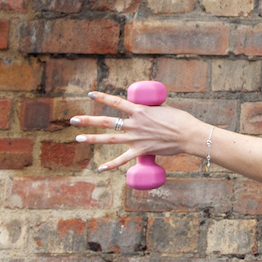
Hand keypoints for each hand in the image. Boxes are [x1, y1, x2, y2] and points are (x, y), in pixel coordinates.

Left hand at [69, 90, 203, 173]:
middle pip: (106, 122)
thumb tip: (142, 115)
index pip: (116, 102)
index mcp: (140, 110)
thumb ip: (148, 112)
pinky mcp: (141, 150)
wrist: (188, 135)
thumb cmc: (180, 120)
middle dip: (88, 120)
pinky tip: (100, 167)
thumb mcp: (162, 109)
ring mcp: (136, 138)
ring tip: (78, 138)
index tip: (90, 94)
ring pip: (110, 139)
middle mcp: (135, 124)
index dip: (101, 97)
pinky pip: (123, 159)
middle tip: (73, 120)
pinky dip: (111, 164)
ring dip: (92, 138)